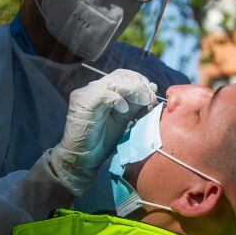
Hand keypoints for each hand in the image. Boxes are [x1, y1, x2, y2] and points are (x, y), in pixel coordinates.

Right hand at [49, 69, 156, 194]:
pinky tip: (125, 110)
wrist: (82, 158)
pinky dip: (118, 100)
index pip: (123, 76)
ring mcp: (85, 94)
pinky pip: (103, 94)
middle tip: (151, 98)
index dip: (140, 80)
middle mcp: (92, 88)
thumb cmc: (103, 141)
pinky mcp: (82, 102)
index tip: (153, 92)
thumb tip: (152, 88)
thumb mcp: (124, 119)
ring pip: (113, 82)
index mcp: (102, 90)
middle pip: (120, 75)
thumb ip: (135, 104)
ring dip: (133, 90)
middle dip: (139, 84)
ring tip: (144, 102)